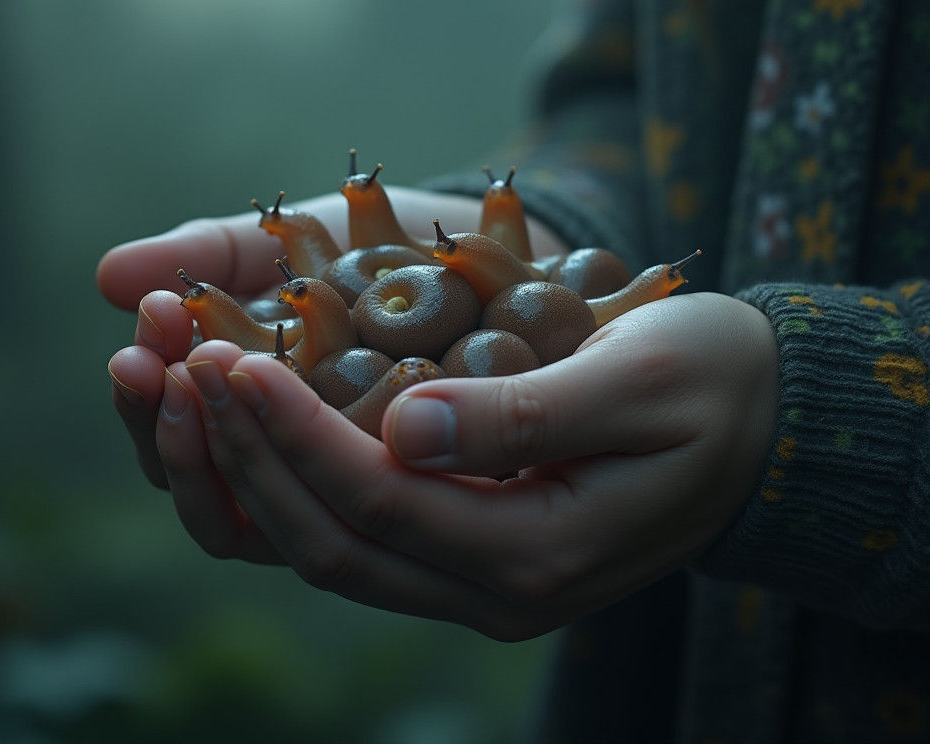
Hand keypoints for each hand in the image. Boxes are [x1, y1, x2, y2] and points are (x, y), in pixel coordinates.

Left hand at [185, 291, 778, 639]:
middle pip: (333, 539)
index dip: (295, 432)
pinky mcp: (465, 544)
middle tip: (184, 367)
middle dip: (248, 454)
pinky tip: (251, 418)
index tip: (234, 357)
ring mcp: (474, 576)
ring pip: (330, 545)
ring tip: (190, 389)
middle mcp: (493, 585)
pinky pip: (354, 529)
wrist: (757, 424)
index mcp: (538, 549)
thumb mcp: (638, 382)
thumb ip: (525, 416)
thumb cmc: (711, 384)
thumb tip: (402, 427)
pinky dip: (291, 477)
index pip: (380, 499)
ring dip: (252, 470)